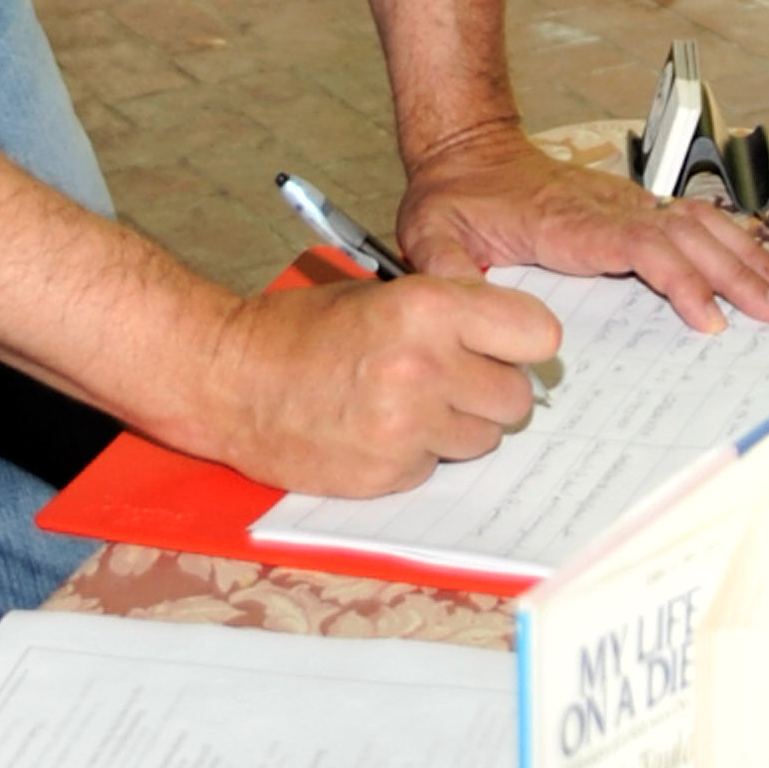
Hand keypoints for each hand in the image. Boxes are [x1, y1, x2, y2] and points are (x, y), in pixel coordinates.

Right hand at [198, 270, 563, 496]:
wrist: (231, 378)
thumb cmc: (301, 329)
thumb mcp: (382, 294)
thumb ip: (450, 312)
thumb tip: (515, 339)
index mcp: (427, 307)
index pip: (537, 333)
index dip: (523, 339)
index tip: (508, 343)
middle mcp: (427, 366)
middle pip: (516, 395)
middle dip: (490, 387)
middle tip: (453, 376)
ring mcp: (410, 426)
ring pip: (485, 437)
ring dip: (459, 424)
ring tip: (410, 402)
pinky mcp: (392, 473)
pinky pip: (440, 466)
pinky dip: (421, 453)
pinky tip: (380, 430)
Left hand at [396, 122, 768, 332]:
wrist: (465, 148)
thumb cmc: (454, 195)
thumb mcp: (432, 233)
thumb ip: (445, 269)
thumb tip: (463, 308)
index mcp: (568, 222)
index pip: (638, 248)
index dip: (679, 281)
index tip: (709, 318)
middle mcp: (607, 209)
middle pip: (686, 238)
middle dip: (737, 275)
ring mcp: (625, 205)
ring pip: (699, 226)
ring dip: (746, 259)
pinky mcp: (631, 209)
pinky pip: (693, 222)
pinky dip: (733, 243)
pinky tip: (761, 266)